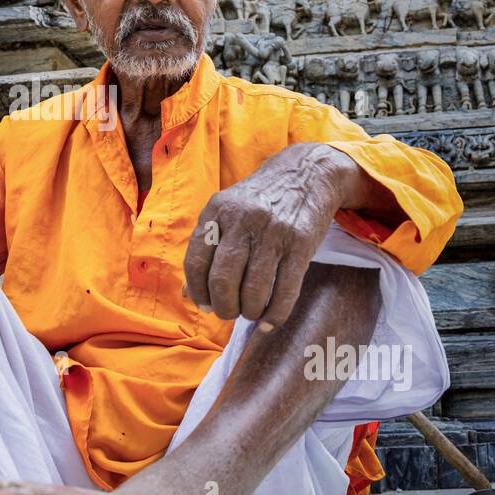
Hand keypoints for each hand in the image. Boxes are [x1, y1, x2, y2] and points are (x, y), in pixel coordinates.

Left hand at [183, 143, 363, 330]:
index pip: (195, 261)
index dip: (198, 291)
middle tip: (228, 312)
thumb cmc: (259, 201)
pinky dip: (275, 315)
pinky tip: (268, 321)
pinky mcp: (300, 244)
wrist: (307, 173)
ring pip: (254, 290)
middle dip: (223, 307)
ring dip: (248, 311)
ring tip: (249, 312)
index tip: (205, 304)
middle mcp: (243, 220)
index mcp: (218, 210)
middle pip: (222, 279)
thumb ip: (206, 247)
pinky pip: (285, 291)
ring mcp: (273, 232)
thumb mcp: (227, 211)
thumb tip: (188, 295)